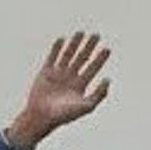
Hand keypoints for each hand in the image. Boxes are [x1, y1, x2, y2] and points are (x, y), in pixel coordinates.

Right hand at [3, 30, 112, 149]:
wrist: (41, 117)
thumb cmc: (64, 115)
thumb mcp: (86, 107)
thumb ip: (99, 94)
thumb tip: (108, 79)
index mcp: (80, 85)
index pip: (92, 68)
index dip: (100, 58)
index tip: (107, 49)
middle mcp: (70, 78)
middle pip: (82, 58)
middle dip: (89, 47)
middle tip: (96, 35)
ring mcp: (57, 74)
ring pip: (68, 55)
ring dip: (74, 44)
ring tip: (81, 33)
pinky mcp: (45, 73)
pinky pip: (52, 58)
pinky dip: (56, 49)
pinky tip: (62, 39)